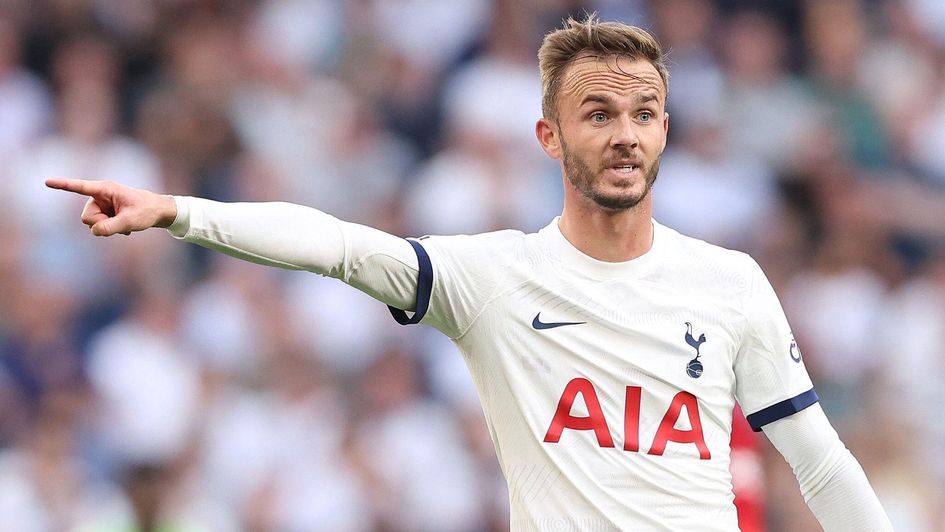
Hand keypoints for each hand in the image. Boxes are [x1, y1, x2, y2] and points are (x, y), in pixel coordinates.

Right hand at [45, 178, 177, 236]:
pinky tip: (125, 227)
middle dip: (100, 224)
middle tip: (120, 223)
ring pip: (91, 223)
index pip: (80, 187)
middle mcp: (100, 195)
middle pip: (86, 217)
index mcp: (105, 189)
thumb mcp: (130, 221)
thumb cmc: (146, 212)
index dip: (63, 185)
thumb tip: (94, 231)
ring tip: (124, 223)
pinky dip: (111, 229)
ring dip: (107, 228)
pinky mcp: (104, 212)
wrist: (159, 212)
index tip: (47, 182)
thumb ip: (111, 227)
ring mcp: (102, 205)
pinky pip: (98, 226)